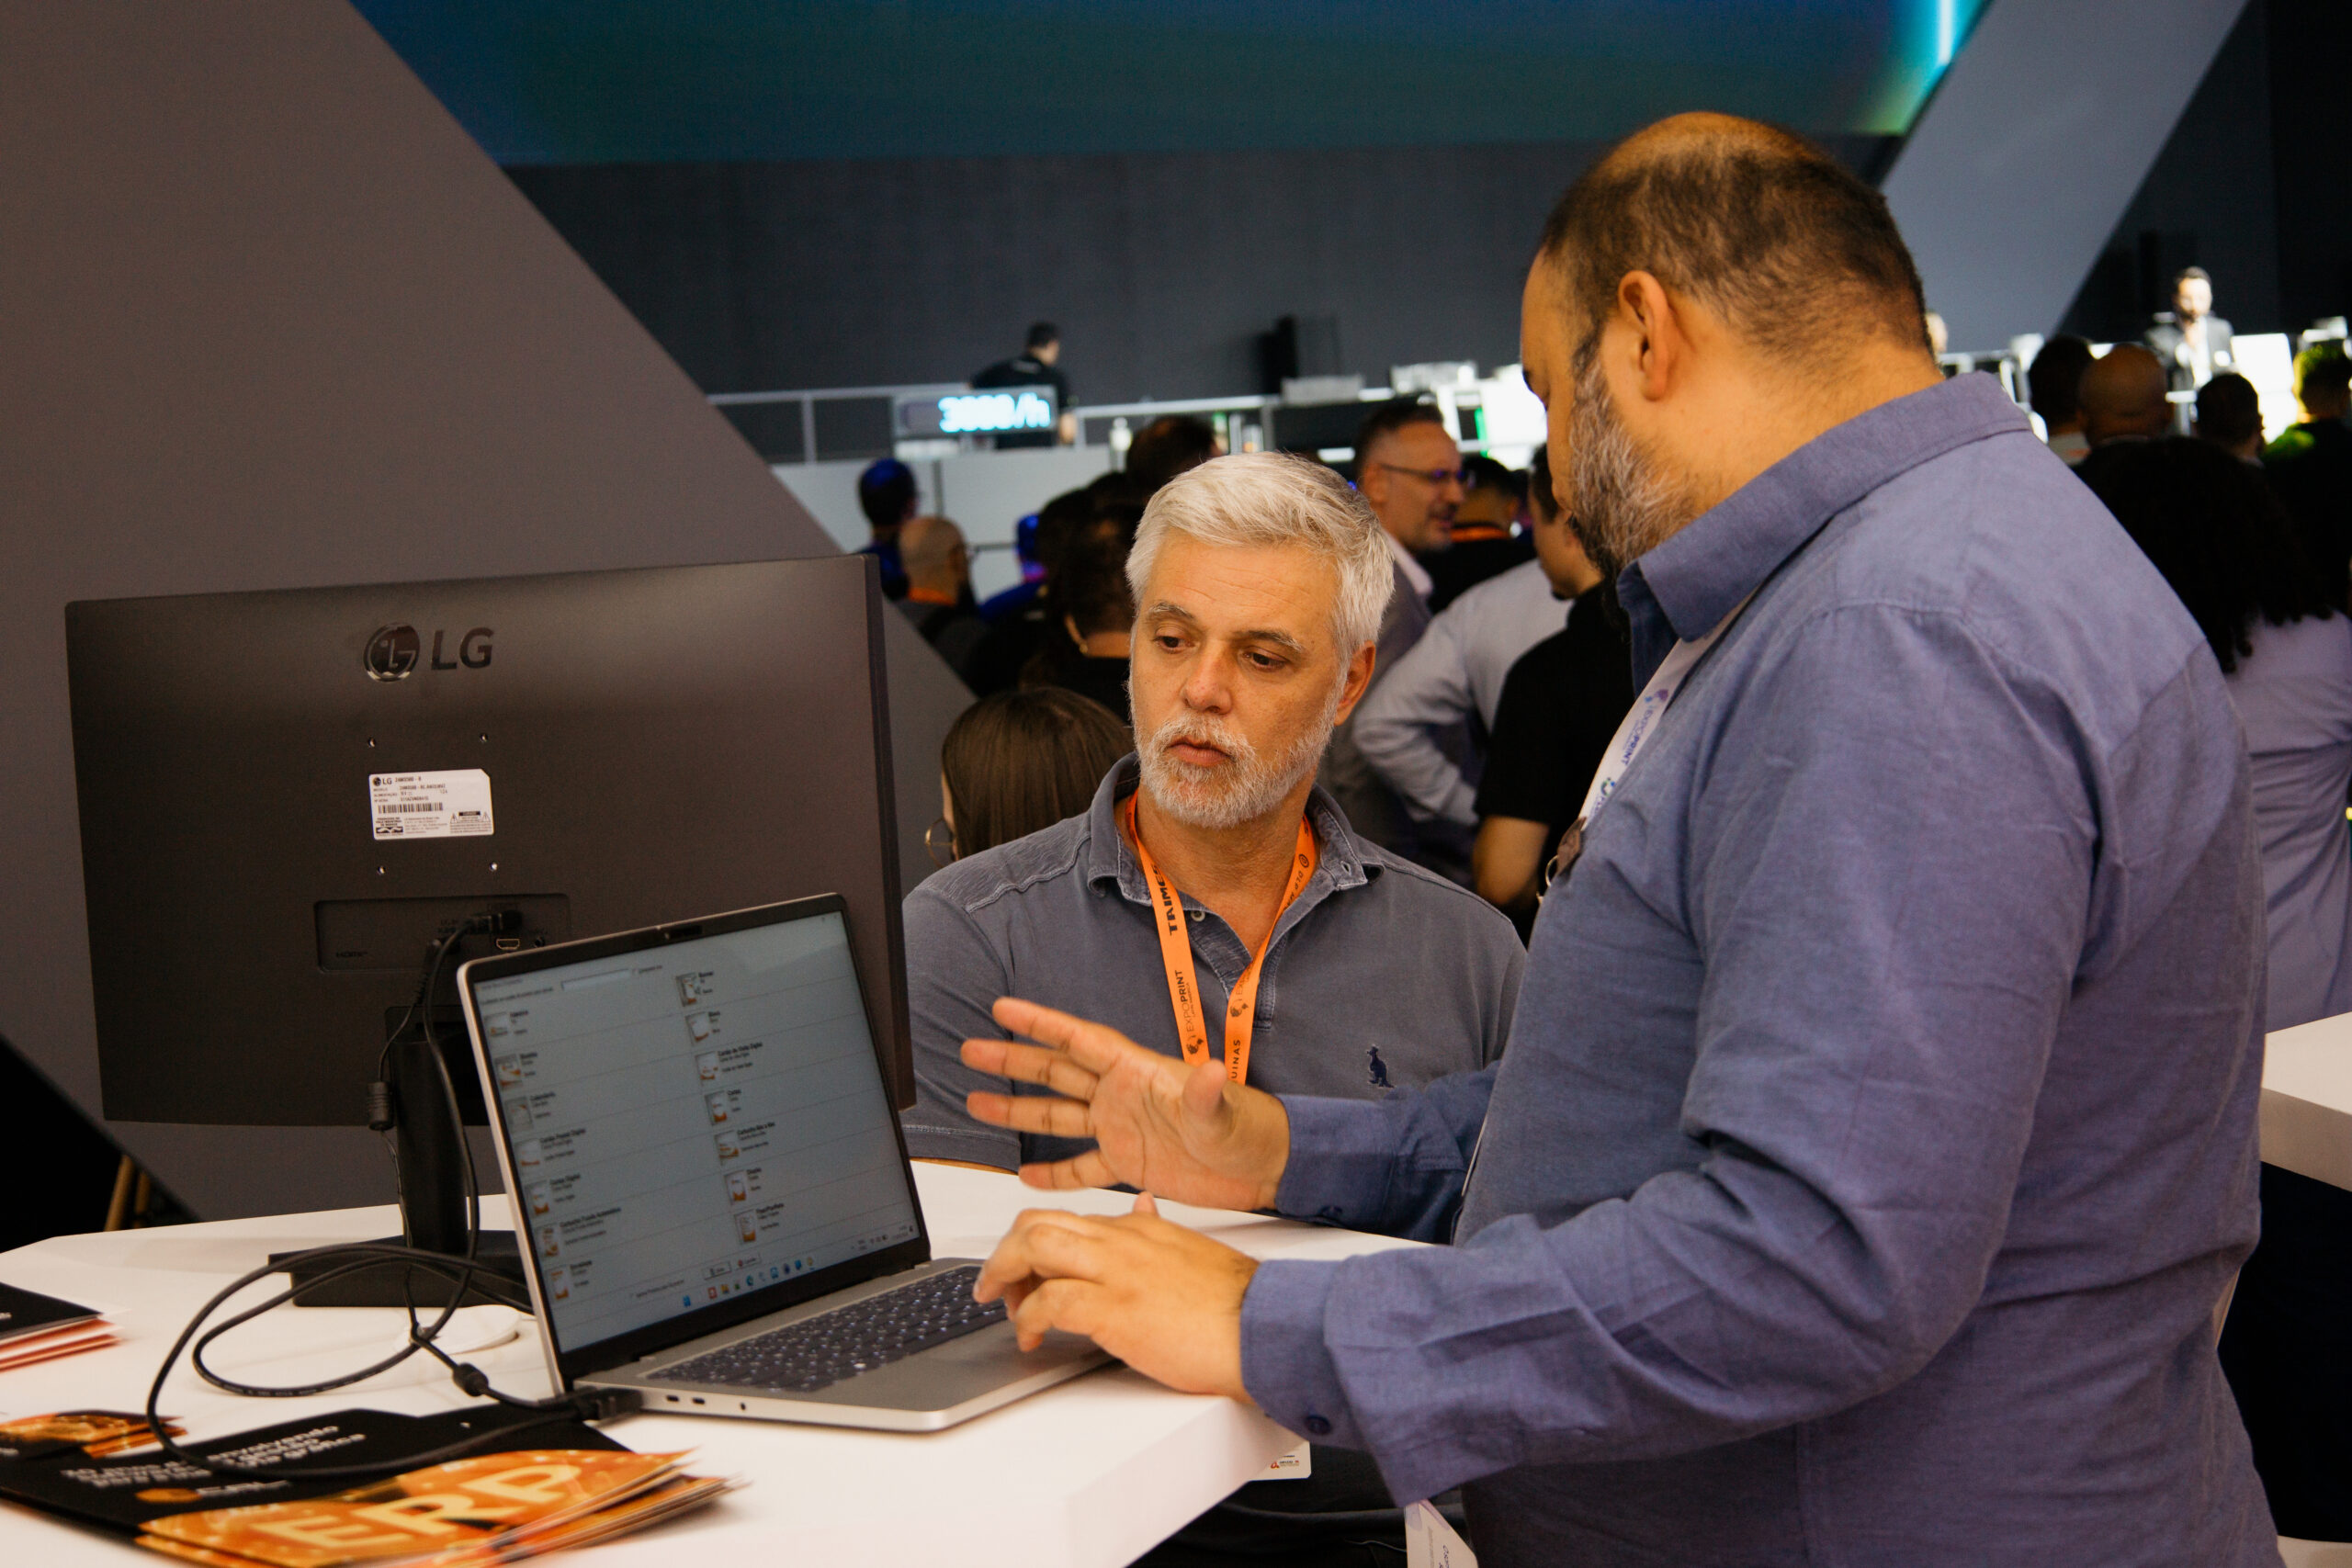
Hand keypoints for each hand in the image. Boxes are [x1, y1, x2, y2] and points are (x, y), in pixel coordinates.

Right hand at [962, 997, 1290, 1209]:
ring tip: (979, 1103)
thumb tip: (1208, 1071)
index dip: (1040, 1023)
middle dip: (1014, 1061)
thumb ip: (1205, 1094)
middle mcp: (1122, 1097)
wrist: (1265, 1168)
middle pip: (1056, 1072)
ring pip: (1059, 1116)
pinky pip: (1081, 1167)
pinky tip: (1027, 1173)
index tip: (1003, 1009)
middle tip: (973, 1050)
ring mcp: (1122, 1129)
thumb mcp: (1223, 1110)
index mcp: (1137, 1073)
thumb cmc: (1250, 1130)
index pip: (1078, 1042)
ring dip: (1020, 1110)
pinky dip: (1054, 1172)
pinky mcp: (1128, 1163)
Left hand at [976, 1193, 1255, 1398]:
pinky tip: (1031, 1338)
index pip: (1066, 1219)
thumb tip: (1141, 1208)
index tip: (1027, 1272)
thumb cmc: (1231, 1302)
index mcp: (1137, 1227)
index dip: (1035, 1245)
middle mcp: (1120, 1240)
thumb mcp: (1188, 1250)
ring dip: (1005, 1277)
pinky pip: (1049, 1302)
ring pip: (1033, 1248)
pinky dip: (1028, 1320)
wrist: (1262, 1326)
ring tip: (1006, 1308)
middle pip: (1036, 1224)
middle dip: (1005, 1254)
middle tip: (999, 1285)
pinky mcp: (1114, 1309)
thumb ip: (1156, 1229)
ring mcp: (1115, 1272)